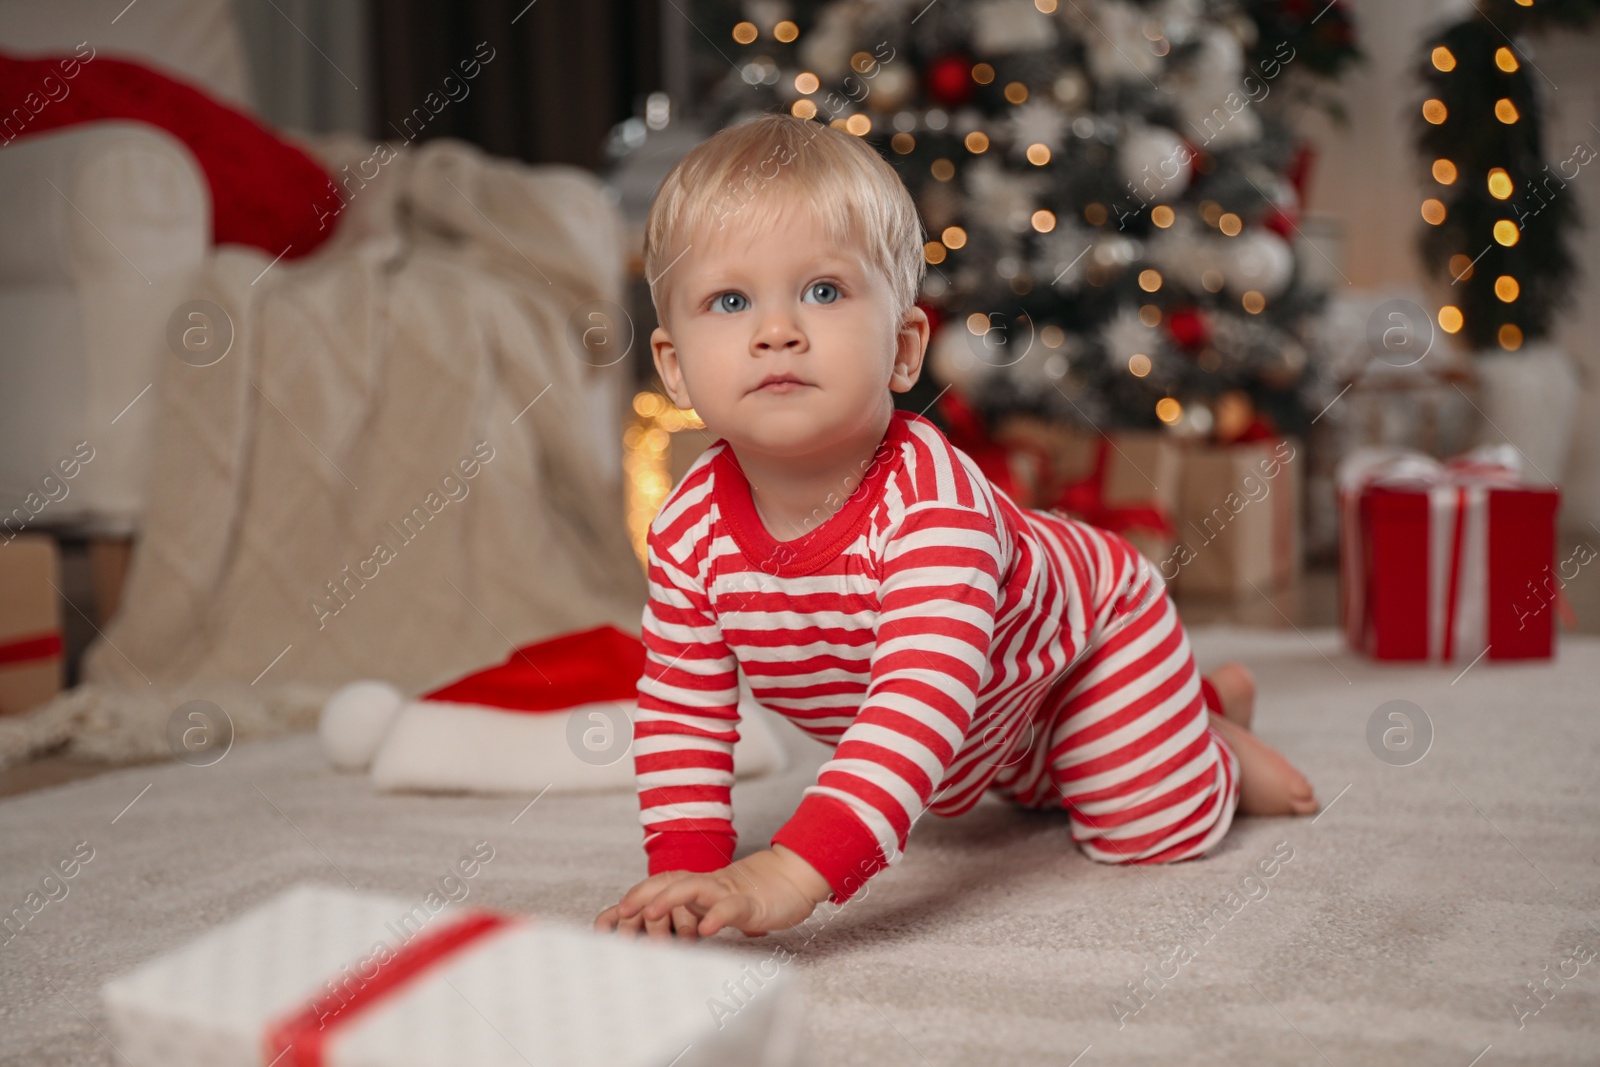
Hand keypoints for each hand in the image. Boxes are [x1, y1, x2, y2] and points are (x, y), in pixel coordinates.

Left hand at [594, 846, 831, 941]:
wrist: (796, 875)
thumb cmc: (760, 894)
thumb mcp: (724, 904)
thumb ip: (703, 913)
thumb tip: (679, 935)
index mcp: (703, 886)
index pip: (666, 882)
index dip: (641, 892)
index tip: (616, 911)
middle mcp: (711, 885)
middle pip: (672, 881)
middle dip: (644, 894)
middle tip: (622, 912)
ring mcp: (731, 892)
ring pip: (695, 888)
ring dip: (670, 899)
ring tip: (651, 914)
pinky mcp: (752, 904)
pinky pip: (731, 908)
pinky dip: (716, 916)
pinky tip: (706, 929)